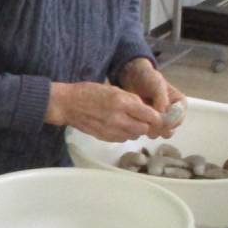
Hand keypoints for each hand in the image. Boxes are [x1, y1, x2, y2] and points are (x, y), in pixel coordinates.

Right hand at [47, 81, 162, 141]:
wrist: (67, 104)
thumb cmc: (88, 92)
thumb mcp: (113, 89)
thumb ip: (131, 100)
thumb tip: (147, 110)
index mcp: (122, 102)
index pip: (150, 116)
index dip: (158, 118)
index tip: (160, 117)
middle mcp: (118, 118)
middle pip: (144, 129)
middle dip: (147, 124)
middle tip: (143, 118)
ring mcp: (111, 130)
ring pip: (134, 135)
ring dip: (136, 130)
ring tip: (128, 121)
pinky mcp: (104, 137)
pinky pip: (123, 139)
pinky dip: (125, 134)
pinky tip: (118, 126)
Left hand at [118, 59, 186, 136]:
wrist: (134, 78)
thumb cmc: (148, 79)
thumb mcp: (157, 85)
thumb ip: (161, 99)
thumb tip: (163, 113)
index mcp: (180, 104)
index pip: (177, 120)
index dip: (166, 123)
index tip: (154, 120)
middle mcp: (174, 114)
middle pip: (169, 130)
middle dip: (158, 129)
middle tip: (146, 123)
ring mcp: (162, 120)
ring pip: (160, 133)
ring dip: (150, 131)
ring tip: (139, 122)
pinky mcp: (152, 123)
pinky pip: (150, 132)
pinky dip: (144, 130)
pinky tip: (136, 123)